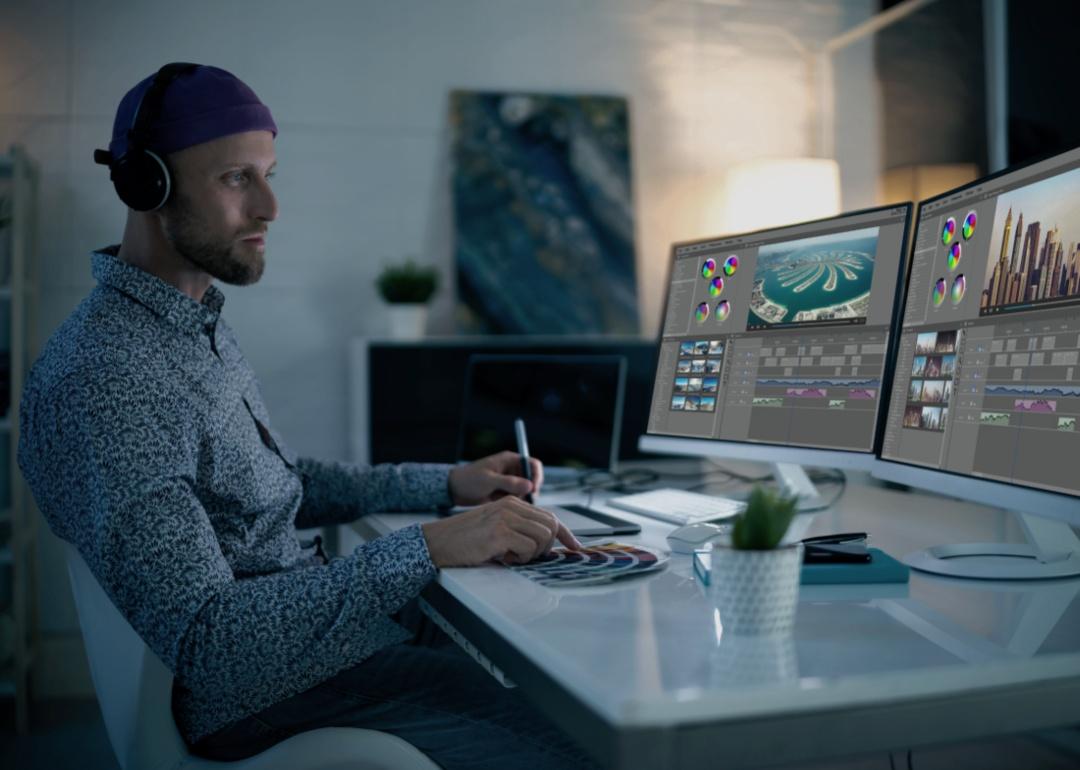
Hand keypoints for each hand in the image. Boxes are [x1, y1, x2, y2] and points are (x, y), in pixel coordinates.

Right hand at [421, 496, 580, 566]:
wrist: (438, 542)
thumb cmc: (466, 539)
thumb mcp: (496, 527)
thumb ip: (520, 529)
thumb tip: (548, 544)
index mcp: (512, 503)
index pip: (550, 516)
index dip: (566, 533)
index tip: (576, 547)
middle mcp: (511, 507)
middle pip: (551, 527)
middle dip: (546, 547)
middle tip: (526, 556)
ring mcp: (506, 518)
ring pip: (543, 538)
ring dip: (532, 554)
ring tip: (511, 556)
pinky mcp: (500, 533)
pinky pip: (527, 549)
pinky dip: (520, 558)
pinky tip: (503, 557)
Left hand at [447, 450, 543, 505]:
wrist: (454, 490)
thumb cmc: (469, 479)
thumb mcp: (489, 480)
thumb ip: (509, 482)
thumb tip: (530, 486)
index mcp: (509, 460)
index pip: (532, 464)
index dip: (536, 476)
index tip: (533, 490)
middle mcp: (511, 469)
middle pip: (531, 479)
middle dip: (528, 491)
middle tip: (520, 500)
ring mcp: (508, 481)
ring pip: (524, 491)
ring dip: (519, 498)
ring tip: (502, 500)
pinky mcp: (504, 492)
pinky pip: (515, 498)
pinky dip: (512, 502)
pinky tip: (498, 502)